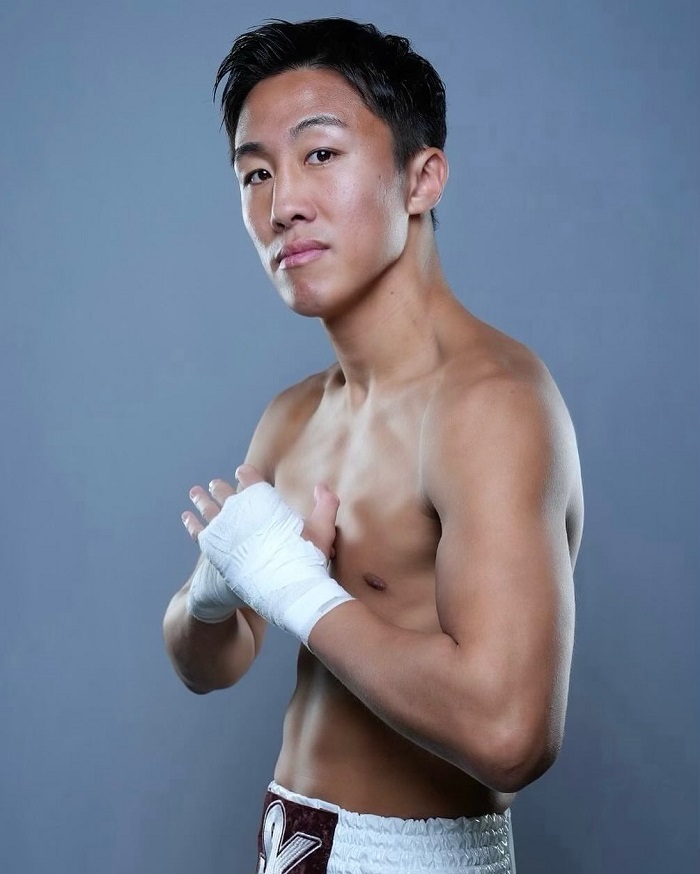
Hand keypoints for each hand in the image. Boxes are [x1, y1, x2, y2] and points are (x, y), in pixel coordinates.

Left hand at [182, 464, 339, 561]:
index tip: (241, 471)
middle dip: (220, 487)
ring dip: (201, 499)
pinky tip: (187, 518)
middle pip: (226, 493)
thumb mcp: (322, 529)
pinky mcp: (213, 548)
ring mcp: (224, 528)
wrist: (284, 586)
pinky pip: (198, 531)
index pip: (250, 480)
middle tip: (214, 484)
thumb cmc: (305, 558)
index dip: (246, 475)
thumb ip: (325, 505)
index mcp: (263, 500)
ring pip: (209, 508)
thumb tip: (323, 487)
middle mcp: (240, 510)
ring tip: (195, 492)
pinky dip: (192, 523)